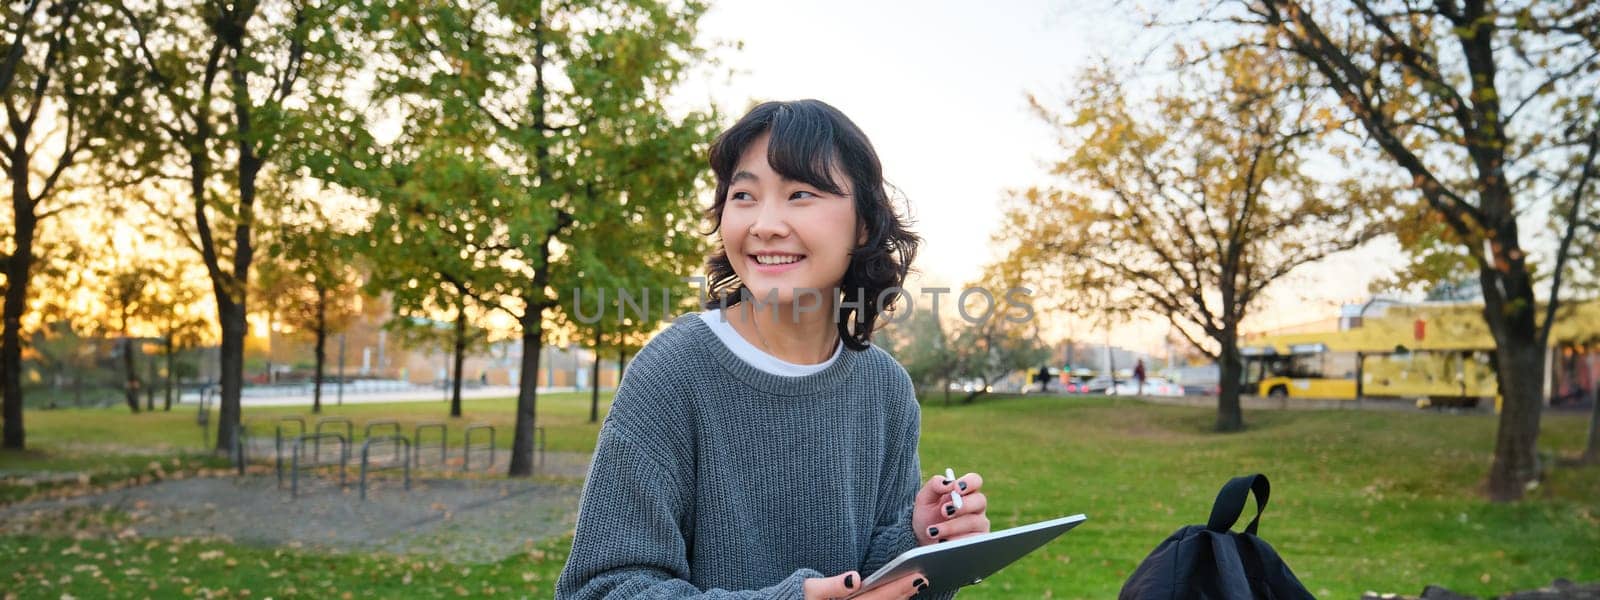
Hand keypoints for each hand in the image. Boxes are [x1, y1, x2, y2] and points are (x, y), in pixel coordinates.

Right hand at [804, 570, 927, 599]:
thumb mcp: (809, 591)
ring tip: (916, 585)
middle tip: (924, 578)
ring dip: (901, 599)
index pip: (876, 598)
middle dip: (904, 592)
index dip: (898, 587)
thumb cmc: (798, 599)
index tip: (917, 577)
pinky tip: (902, 595)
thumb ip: (830, 586)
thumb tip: (854, 579)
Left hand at [913, 471, 988, 544]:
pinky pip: (973, 540)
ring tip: (934, 532)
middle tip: (944, 511)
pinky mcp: (979, 541)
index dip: (969, 482)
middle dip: (962, 505)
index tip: (956, 488)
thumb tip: (947, 483)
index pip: (975, 481)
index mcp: (964, 492)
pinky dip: (956, 541)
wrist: (923, 541)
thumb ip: (934, 485)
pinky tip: (943, 542)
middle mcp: (975, 507)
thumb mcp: (925, 499)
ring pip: (974, 522)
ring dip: (952, 526)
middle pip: (979, 500)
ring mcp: (979, 524)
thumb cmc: (927, 517)